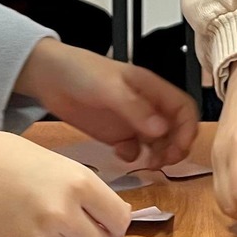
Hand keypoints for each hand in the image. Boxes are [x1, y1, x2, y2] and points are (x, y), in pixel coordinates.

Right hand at [0, 123, 133, 236]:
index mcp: (79, 183)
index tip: (109, 224)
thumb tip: (116, 220)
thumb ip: (89, 192)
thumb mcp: (60, 164)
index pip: (119, 220)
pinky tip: (21, 223)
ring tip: (40, 216)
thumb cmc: (12, 158)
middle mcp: (63, 212)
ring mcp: (40, 234)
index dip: (116, 224)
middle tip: (78, 226)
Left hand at [15, 37, 199, 168]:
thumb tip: (162, 130)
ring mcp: (131, 121)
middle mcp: (146, 106)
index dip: (188, 128)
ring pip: (158, 143)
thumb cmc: (81, 72)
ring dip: (159, 155)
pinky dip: (134, 156)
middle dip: (176, 147)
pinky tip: (121, 154)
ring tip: (147, 164)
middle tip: (162, 161)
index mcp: (151, 89)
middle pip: (175, 130)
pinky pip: (134, 150)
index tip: (179, 147)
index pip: (184, 109)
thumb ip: (135, 108)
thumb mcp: (109, 88)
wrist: (47, 77)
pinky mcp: (115, 134)